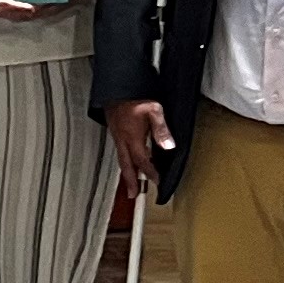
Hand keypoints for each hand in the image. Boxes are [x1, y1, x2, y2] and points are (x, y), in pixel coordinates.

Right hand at [103, 98, 172, 212]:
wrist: (116, 86)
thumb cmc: (134, 96)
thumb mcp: (154, 110)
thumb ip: (161, 129)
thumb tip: (168, 146)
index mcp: (132, 136)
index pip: (142, 161)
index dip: (151, 173)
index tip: (157, 182)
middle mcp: (122, 139)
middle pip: (126, 165)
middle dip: (130, 182)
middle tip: (132, 196)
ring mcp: (117, 136)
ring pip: (121, 159)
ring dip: (126, 173)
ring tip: (130, 184)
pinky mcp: (115, 131)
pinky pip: (120, 151)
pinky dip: (124, 161)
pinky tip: (128, 161)